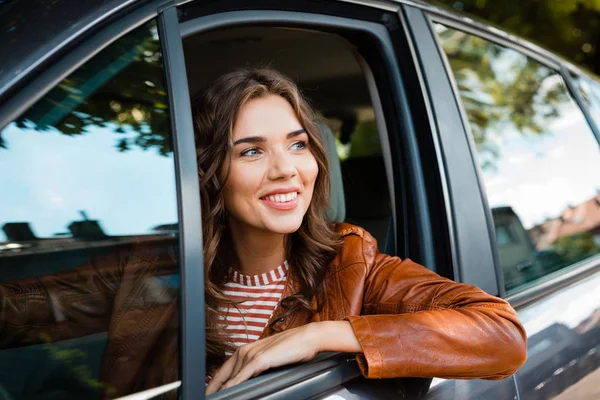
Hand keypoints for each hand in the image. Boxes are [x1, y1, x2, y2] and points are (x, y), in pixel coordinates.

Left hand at [205, 323, 320, 394]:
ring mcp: (250, 355)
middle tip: (208, 399)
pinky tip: (227, 394)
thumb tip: (246, 383)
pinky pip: (240, 377)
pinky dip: (232, 387)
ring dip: (222, 391)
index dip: (212, 386)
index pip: (221, 373)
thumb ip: (255, 369)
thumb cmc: (292, 348)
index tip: (208, 396)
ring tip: (216, 399)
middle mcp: (244, 351)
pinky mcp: (259, 359)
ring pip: (230, 379)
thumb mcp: (268, 359)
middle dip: (214, 391)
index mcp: (244, 351)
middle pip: (221, 377)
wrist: (307, 338)